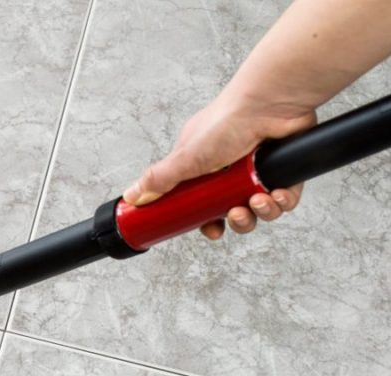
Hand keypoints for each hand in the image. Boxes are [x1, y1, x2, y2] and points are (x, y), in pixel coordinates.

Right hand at [122, 92, 316, 238]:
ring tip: (255, 202)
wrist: (270, 103)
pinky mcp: (286, 169)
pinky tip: (276, 194)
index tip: (209, 229)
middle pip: (233, 210)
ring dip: (259, 213)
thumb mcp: (185, 157)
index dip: (206, 219)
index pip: (202, 201)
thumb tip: (132, 196)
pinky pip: (285, 199)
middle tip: (234, 215)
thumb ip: (159, 179)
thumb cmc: (227, 121)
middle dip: (236, 221)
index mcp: (204, 164)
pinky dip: (282, 201)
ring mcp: (260, 169)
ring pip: (260, 208)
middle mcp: (232, 168)